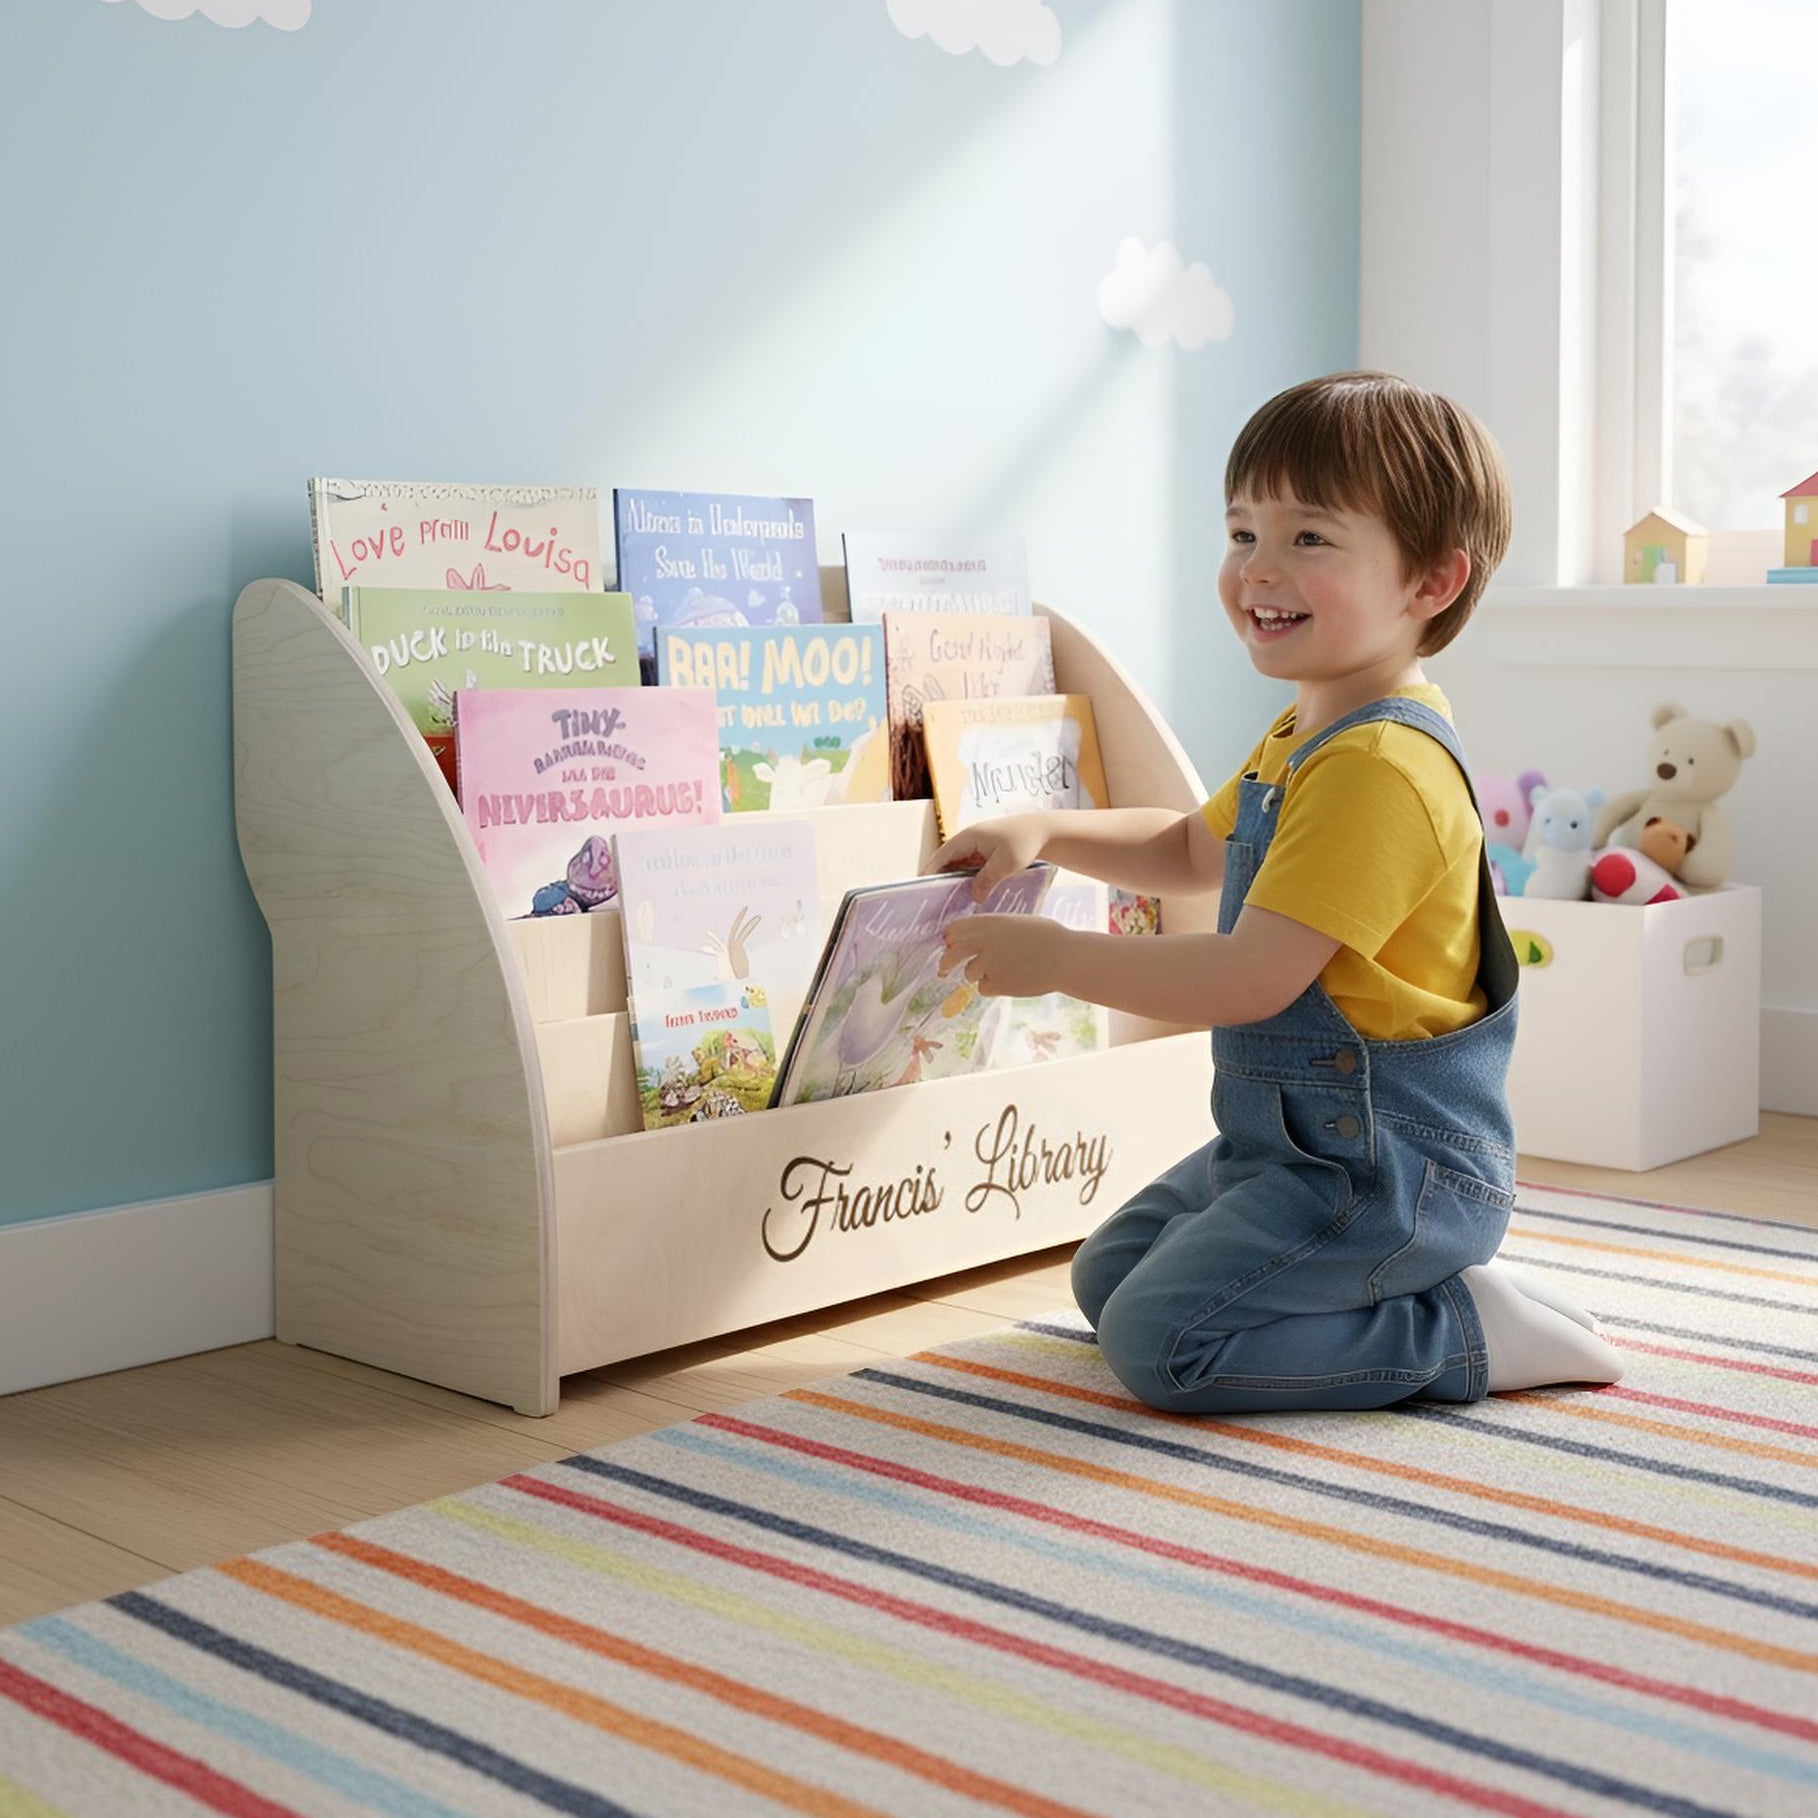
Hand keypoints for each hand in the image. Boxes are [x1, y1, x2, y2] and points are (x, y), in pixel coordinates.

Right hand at [924, 813, 1049, 900]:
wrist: (1043, 831)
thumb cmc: (1024, 842)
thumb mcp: (1006, 863)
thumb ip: (987, 879)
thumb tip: (973, 897)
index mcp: (968, 838)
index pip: (941, 856)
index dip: (930, 873)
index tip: (922, 891)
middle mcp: (967, 840)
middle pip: (945, 862)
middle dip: (938, 880)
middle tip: (933, 903)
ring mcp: (975, 846)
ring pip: (956, 865)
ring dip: (952, 881)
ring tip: (946, 902)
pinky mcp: (983, 853)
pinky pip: (968, 867)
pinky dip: (964, 879)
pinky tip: (966, 894)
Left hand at [937, 914, 1071, 997]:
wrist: (1065, 958)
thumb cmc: (1048, 937)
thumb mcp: (1018, 923)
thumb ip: (994, 930)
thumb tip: (974, 939)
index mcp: (991, 923)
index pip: (956, 929)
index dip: (951, 937)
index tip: (950, 943)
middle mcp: (985, 942)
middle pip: (952, 954)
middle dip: (946, 962)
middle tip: (943, 969)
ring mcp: (989, 964)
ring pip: (970, 973)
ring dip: (981, 974)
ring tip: (1006, 969)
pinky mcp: (997, 984)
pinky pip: (984, 988)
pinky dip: (994, 987)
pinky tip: (1012, 980)